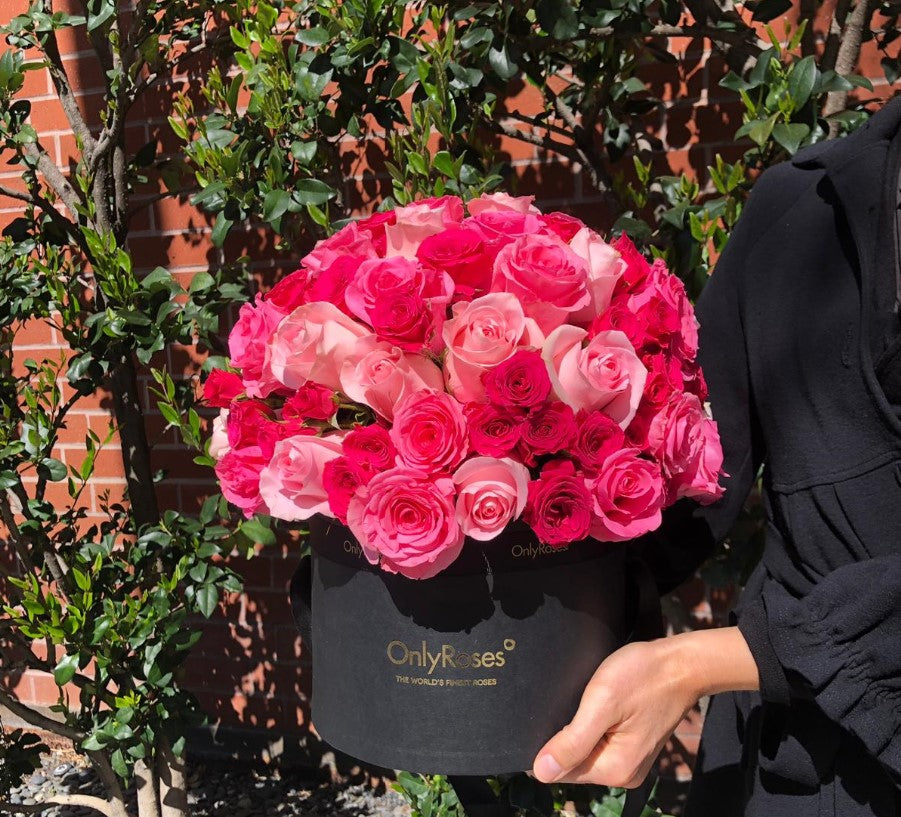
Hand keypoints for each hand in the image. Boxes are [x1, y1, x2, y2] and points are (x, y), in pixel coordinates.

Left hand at [531, 627, 759, 786]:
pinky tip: (599, 706)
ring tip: (591, 701)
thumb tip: (541, 772)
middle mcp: (624, 773)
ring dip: (580, 730)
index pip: (561, 771)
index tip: (563, 713)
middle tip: (581, 702)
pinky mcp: (633, 746)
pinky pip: (600, 743)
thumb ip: (573, 741)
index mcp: (615, 769)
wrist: (682, 663)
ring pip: (585, 752)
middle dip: (567, 736)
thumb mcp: (602, 702)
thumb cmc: (644, 676)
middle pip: (574, 763)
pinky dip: (593, 726)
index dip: (550, 745)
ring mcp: (631, 761)